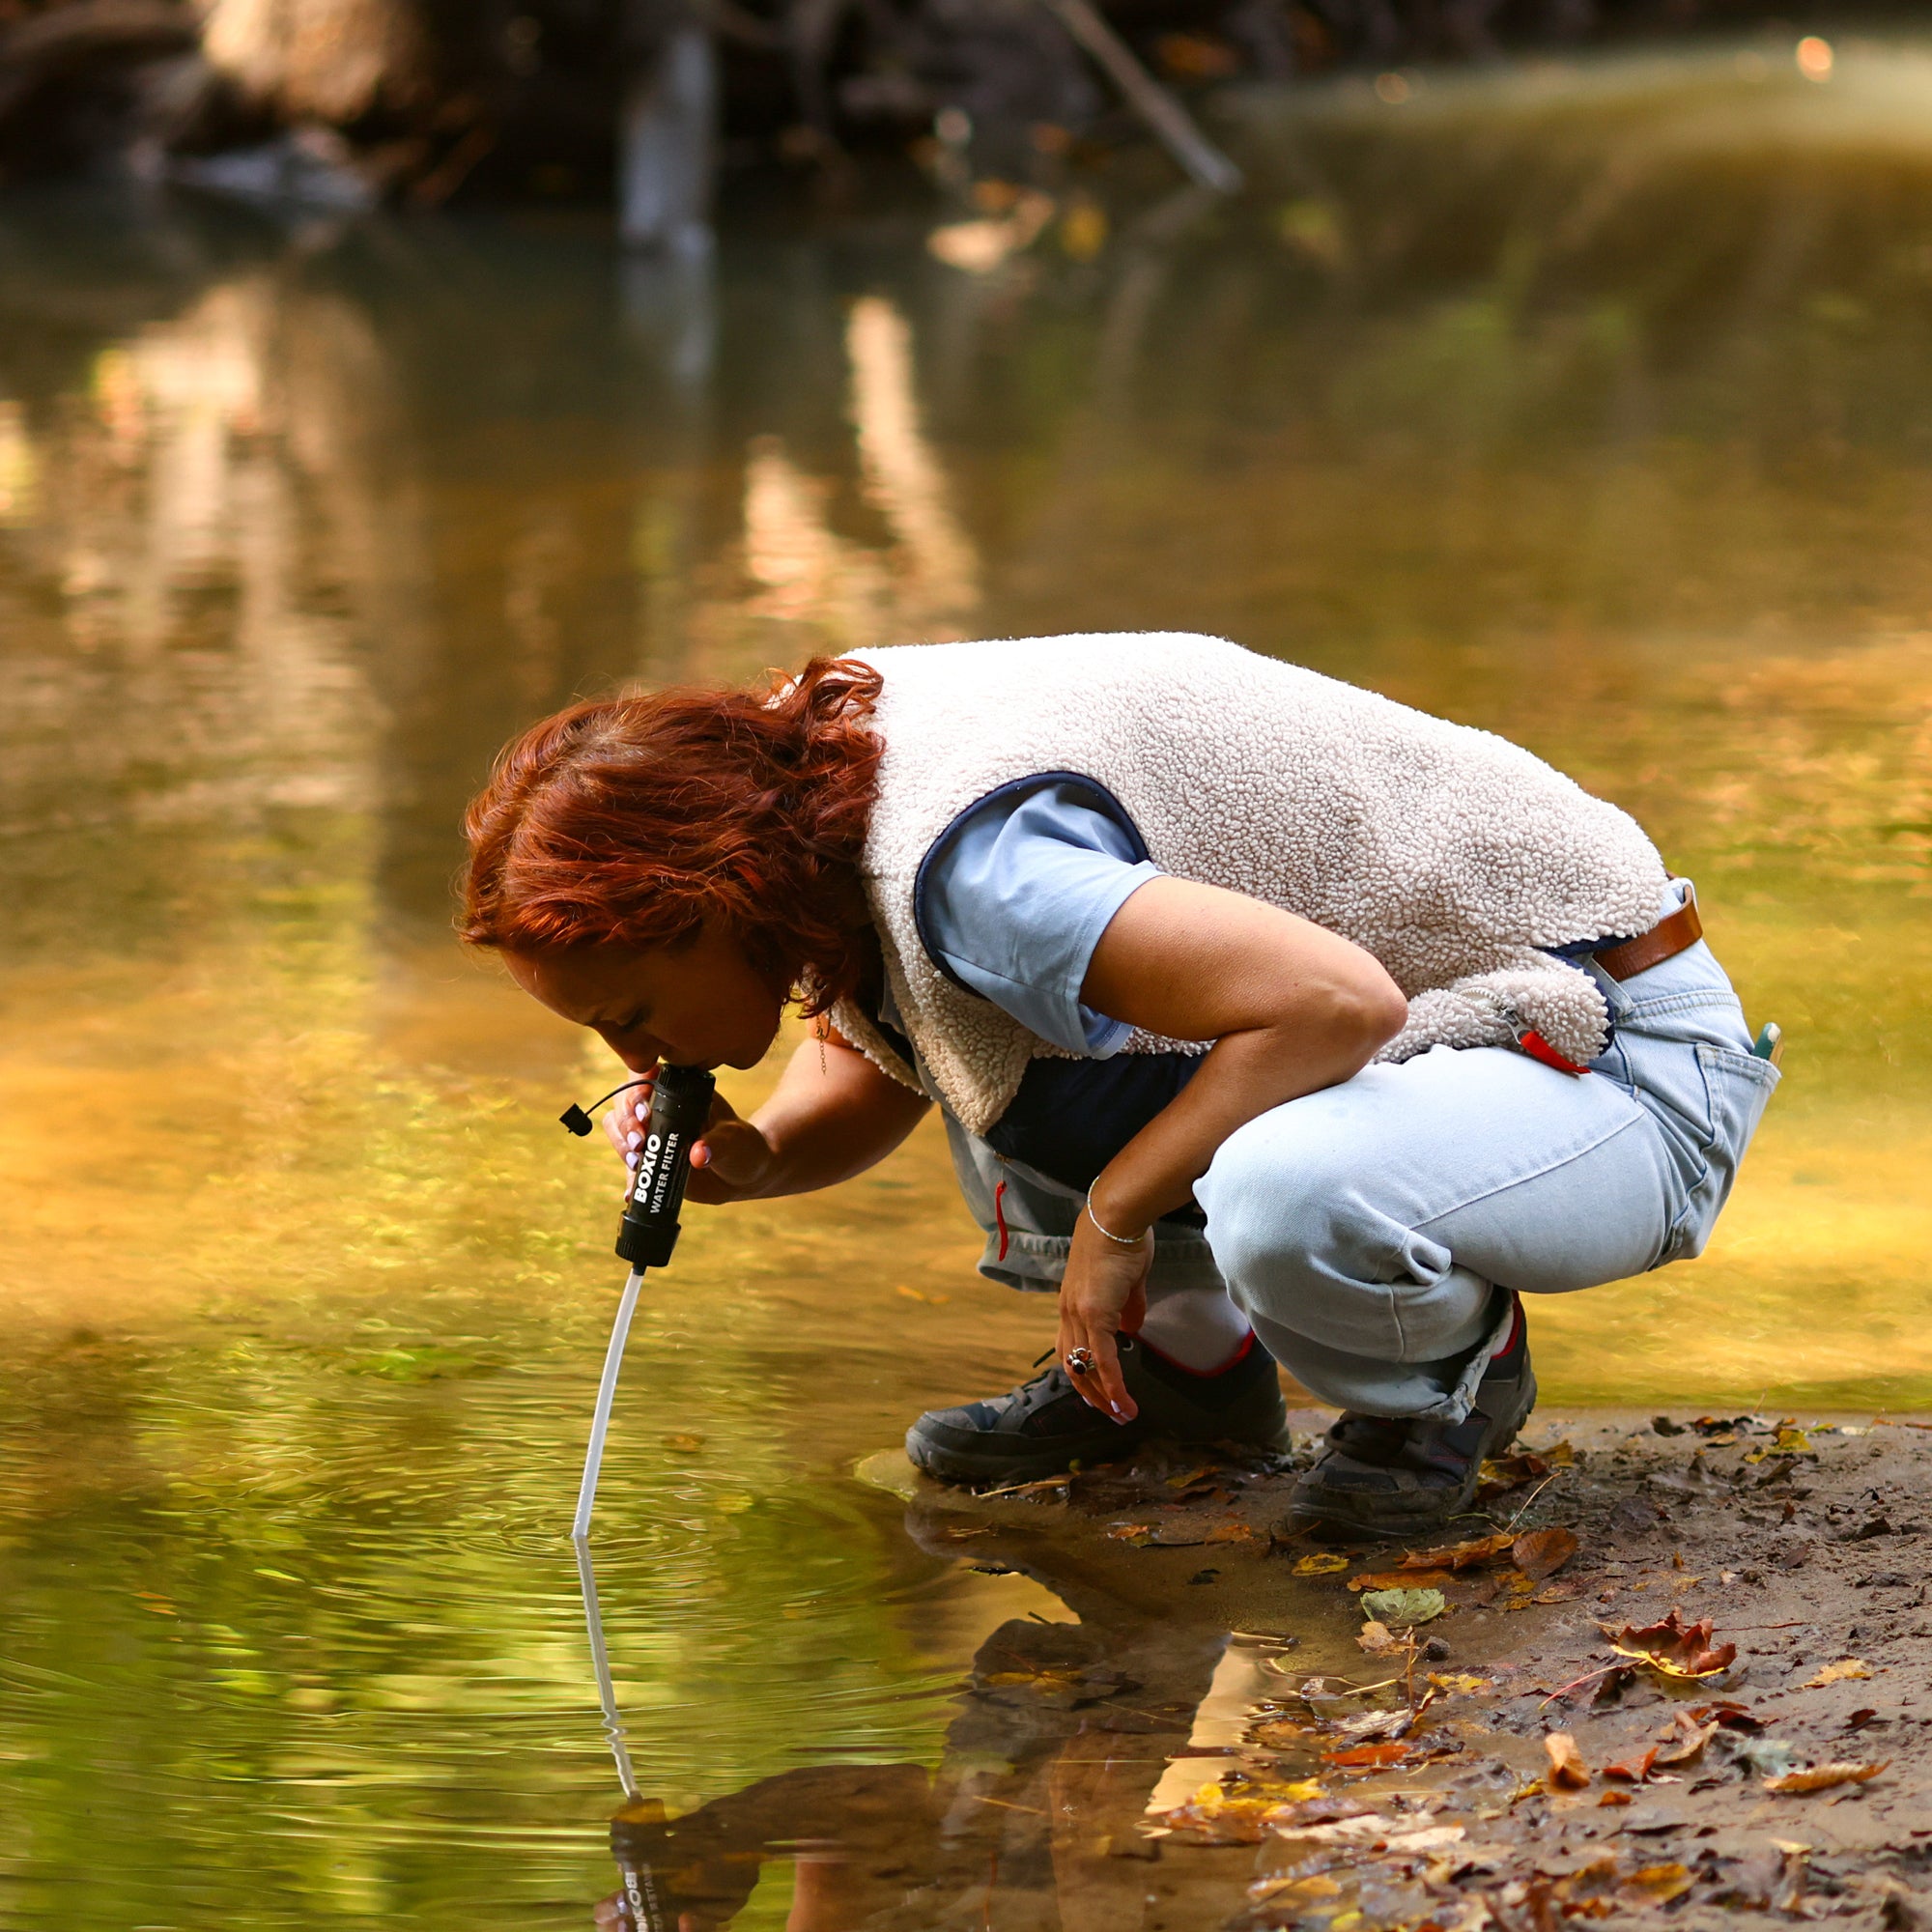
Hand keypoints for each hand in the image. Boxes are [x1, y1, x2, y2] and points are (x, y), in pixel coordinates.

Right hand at [602, 1076, 775, 1204]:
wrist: (742, 1174)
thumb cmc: (742, 1146)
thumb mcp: (735, 1140)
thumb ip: (718, 1144)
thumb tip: (698, 1154)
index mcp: (680, 1091)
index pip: (647, 1077)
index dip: (636, 1090)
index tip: (643, 1111)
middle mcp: (660, 1108)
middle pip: (624, 1103)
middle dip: (625, 1121)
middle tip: (640, 1142)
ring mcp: (651, 1134)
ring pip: (618, 1129)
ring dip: (621, 1145)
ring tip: (637, 1161)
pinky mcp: (649, 1159)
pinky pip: (629, 1166)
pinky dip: (630, 1179)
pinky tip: (632, 1192)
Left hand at [1056, 1213, 1154, 1423]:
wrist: (1116, 1216)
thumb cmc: (1123, 1239)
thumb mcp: (1127, 1281)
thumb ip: (1127, 1307)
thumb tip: (1131, 1330)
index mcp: (1073, 1303)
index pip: (1071, 1348)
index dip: (1084, 1373)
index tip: (1100, 1393)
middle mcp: (1068, 1311)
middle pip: (1072, 1364)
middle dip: (1092, 1393)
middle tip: (1111, 1412)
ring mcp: (1078, 1312)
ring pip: (1084, 1365)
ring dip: (1102, 1394)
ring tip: (1121, 1412)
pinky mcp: (1094, 1312)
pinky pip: (1102, 1357)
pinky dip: (1111, 1382)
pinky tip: (1122, 1399)